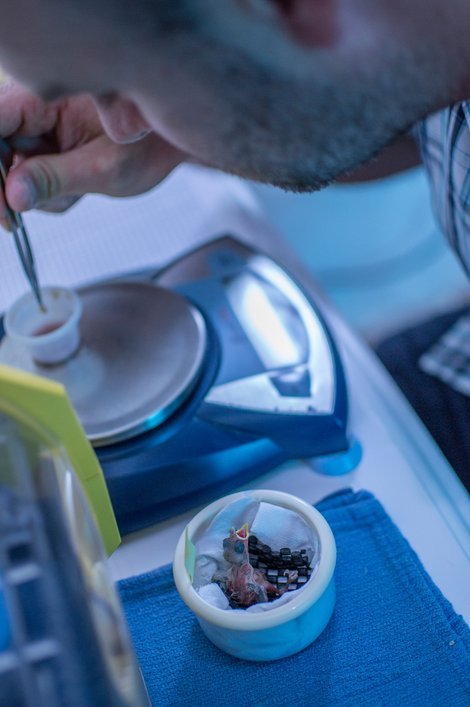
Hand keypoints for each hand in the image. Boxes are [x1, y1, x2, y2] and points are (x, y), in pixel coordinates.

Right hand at [0, 83, 184, 224]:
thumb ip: (55, 179)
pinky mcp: (47, 150)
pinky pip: (29, 179)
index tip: (1, 203)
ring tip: (73, 193)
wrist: (170, 146)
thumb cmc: (150, 145)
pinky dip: (48, 195)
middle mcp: (34, 110)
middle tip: (13, 221)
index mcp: (43, 99)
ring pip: (10, 170)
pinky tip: (76, 191)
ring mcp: (39, 131)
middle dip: (4, 187)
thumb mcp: (103, 168)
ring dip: (33, 193)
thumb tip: (12, 197)